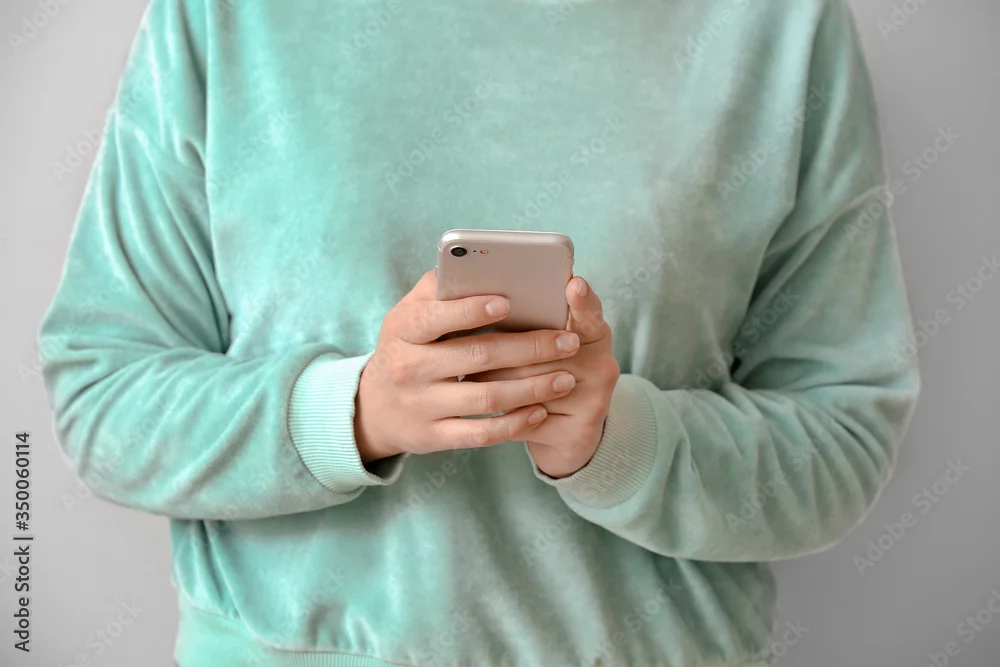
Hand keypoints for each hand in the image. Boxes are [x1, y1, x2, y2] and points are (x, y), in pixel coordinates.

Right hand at [354, 269, 584, 462]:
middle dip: (529, 349)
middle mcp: (410, 368)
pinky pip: (481, 433)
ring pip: (487, 397)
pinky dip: (515, 423)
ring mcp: (422, 406)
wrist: (373, 407)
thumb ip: (437, 288)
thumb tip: (474, 263)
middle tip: (569, 342)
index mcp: (404, 329)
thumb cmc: (405, 347)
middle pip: (477, 356)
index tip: (508, 303)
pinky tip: (540, 411)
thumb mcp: (407, 314)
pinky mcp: (433, 437)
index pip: (437, 317)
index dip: (471, 311)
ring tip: (566, 379)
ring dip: (532, 388)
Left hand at [464, 276, 619, 477]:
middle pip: (547, 353)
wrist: (566, 436)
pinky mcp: (578, 435)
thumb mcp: (548, 343)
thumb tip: (487, 296)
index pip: (590, 314)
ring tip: (467, 375)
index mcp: (595, 336)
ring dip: (494, 382)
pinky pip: (527, 422)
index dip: (582, 301)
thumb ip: (533, 320)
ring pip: (532, 388)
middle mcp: (602, 367)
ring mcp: (594, 403)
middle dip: (504, 351)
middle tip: (471, 344)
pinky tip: (479, 410)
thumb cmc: (544, 374)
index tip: (574, 284)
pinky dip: (500, 416)